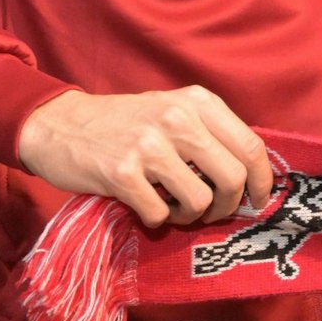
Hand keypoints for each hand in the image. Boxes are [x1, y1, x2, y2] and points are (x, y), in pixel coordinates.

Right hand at [17, 87, 271, 227]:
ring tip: (171, 205)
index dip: (261, 181)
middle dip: (228, 205)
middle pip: (232, 177)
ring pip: (200, 201)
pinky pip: (160, 214)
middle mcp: (177, 118)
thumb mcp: (172, 110)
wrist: (59, 125)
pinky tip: (144, 205)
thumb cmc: (124, 123)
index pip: (250, 146)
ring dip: (189, 215)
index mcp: (197, 101)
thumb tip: (251, 176)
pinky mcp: (121, 173)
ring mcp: (149, 145)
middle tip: (211, 212)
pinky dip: (156, 219)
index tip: (257, 200)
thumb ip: (209, 133)